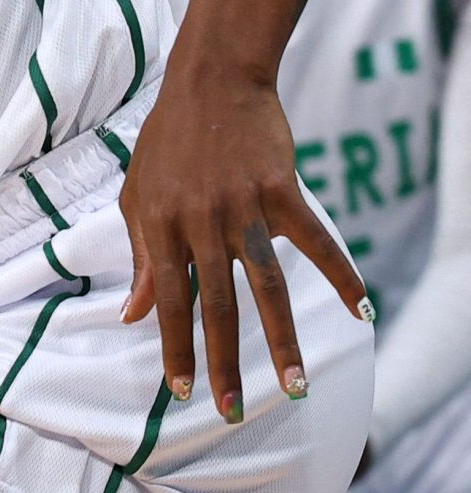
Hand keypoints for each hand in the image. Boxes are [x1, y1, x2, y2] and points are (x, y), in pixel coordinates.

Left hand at [121, 66, 369, 422]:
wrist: (210, 82)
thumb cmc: (167, 143)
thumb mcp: (136, 196)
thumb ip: (137, 256)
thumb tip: (129, 313)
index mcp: (159, 225)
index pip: (166, 299)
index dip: (175, 345)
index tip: (183, 391)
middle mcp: (199, 222)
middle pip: (217, 304)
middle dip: (223, 362)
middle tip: (230, 410)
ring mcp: (243, 207)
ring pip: (267, 286)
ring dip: (283, 340)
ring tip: (294, 384)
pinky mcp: (281, 191)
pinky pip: (316, 242)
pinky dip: (342, 275)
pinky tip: (362, 311)